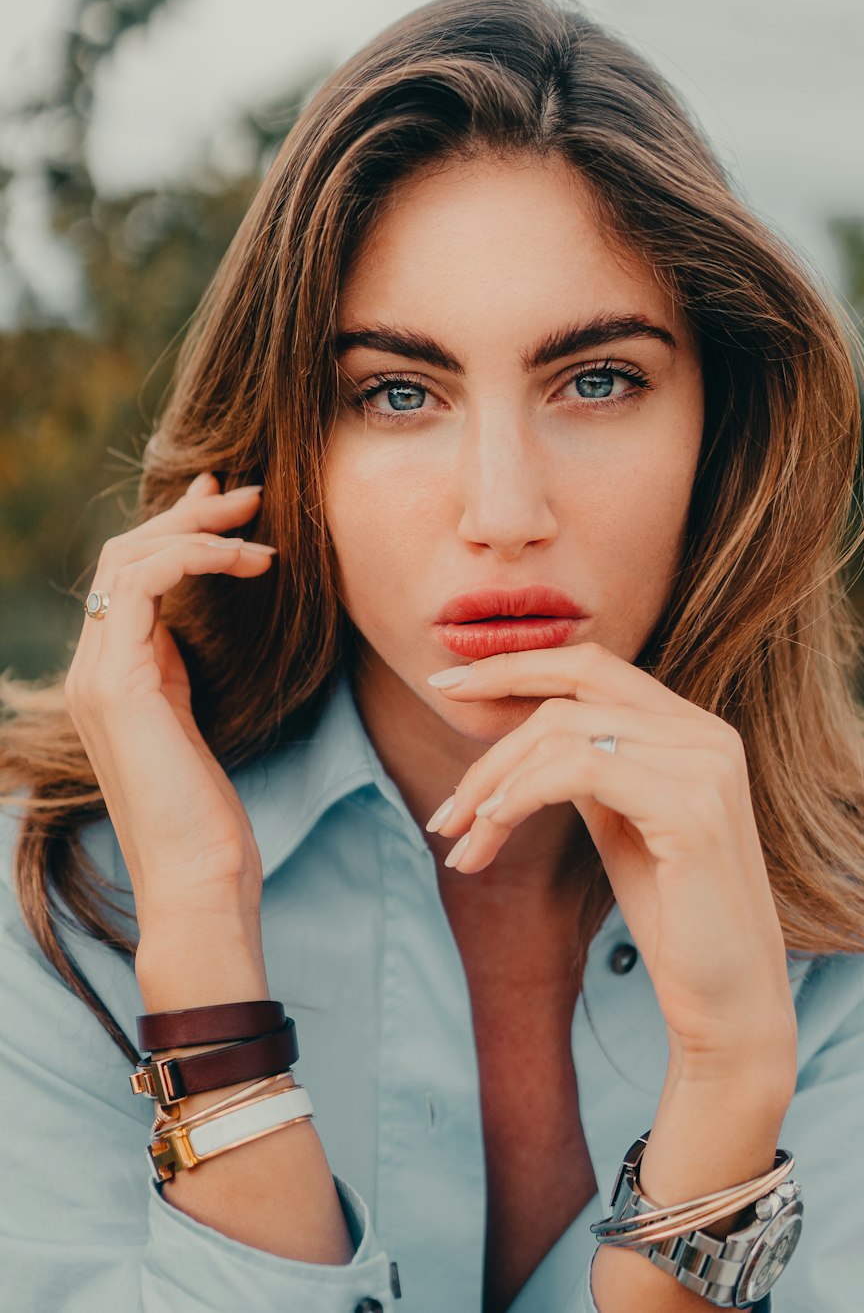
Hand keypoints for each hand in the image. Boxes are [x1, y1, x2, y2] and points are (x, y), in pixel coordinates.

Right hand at [64, 471, 277, 932]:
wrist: (196, 882)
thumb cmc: (207, 821)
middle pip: (125, 555)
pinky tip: (250, 563)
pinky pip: (145, 583)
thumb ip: (179, 676)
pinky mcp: (118, 683)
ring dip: (198, 528)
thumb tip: (188, 635)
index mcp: (110, 678)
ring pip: (130, 558)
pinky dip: (198, 557)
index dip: (177, 532)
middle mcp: (91, 669)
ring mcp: (96, 675)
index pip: (129, 577)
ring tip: (259, 524)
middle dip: (190, 516)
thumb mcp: (193, 728)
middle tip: (251, 494)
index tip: (229, 509)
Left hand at [427, 642, 796, 1084]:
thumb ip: (589, 765)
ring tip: (461, 840)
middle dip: (491, 740)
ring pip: (563, 734)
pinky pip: (580, 770)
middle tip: (443, 809)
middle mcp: (706, 734)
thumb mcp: (622, 821)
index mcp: (694, 728)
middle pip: (569, 695)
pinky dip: (523, 793)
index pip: (592, 666)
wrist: (729, 1000)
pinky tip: (493, 826)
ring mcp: (705, 767)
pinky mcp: (691, 810)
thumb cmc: (674, 914)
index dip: (515, 667)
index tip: (447, 686)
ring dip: (493, 785)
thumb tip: (522, 735)